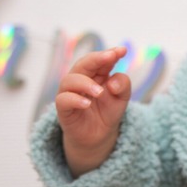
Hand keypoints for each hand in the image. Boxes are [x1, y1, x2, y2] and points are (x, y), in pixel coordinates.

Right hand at [55, 46, 131, 175]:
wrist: (98, 136)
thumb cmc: (108, 111)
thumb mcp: (122, 98)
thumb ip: (123, 86)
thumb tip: (112, 82)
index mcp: (97, 74)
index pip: (100, 60)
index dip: (110, 53)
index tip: (122, 50)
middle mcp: (81, 80)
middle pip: (83, 64)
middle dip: (96, 58)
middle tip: (110, 57)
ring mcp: (70, 93)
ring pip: (70, 80)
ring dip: (86, 83)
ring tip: (100, 92)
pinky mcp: (63, 109)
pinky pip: (63, 100)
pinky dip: (74, 100)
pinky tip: (86, 103)